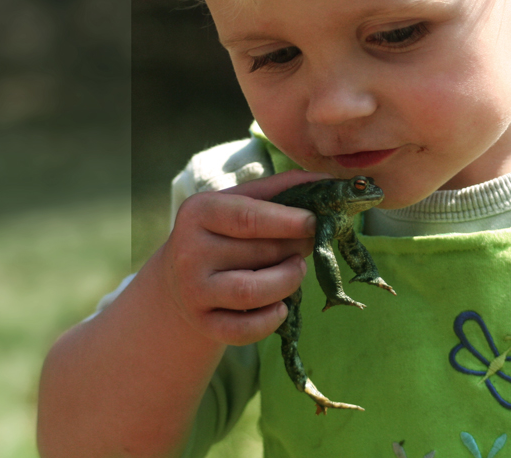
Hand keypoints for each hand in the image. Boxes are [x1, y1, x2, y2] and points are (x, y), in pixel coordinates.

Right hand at [158, 170, 328, 346]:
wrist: (180, 277)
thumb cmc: (223, 232)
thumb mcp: (241, 201)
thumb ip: (282, 189)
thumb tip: (330, 182)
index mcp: (198, 212)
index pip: (248, 218)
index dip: (287, 221)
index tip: (315, 222)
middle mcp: (189, 252)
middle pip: (259, 253)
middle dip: (295, 248)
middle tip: (311, 244)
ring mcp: (194, 291)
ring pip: (252, 292)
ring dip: (288, 281)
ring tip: (297, 270)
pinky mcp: (203, 323)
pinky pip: (244, 329)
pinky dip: (271, 319)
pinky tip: (281, 305)